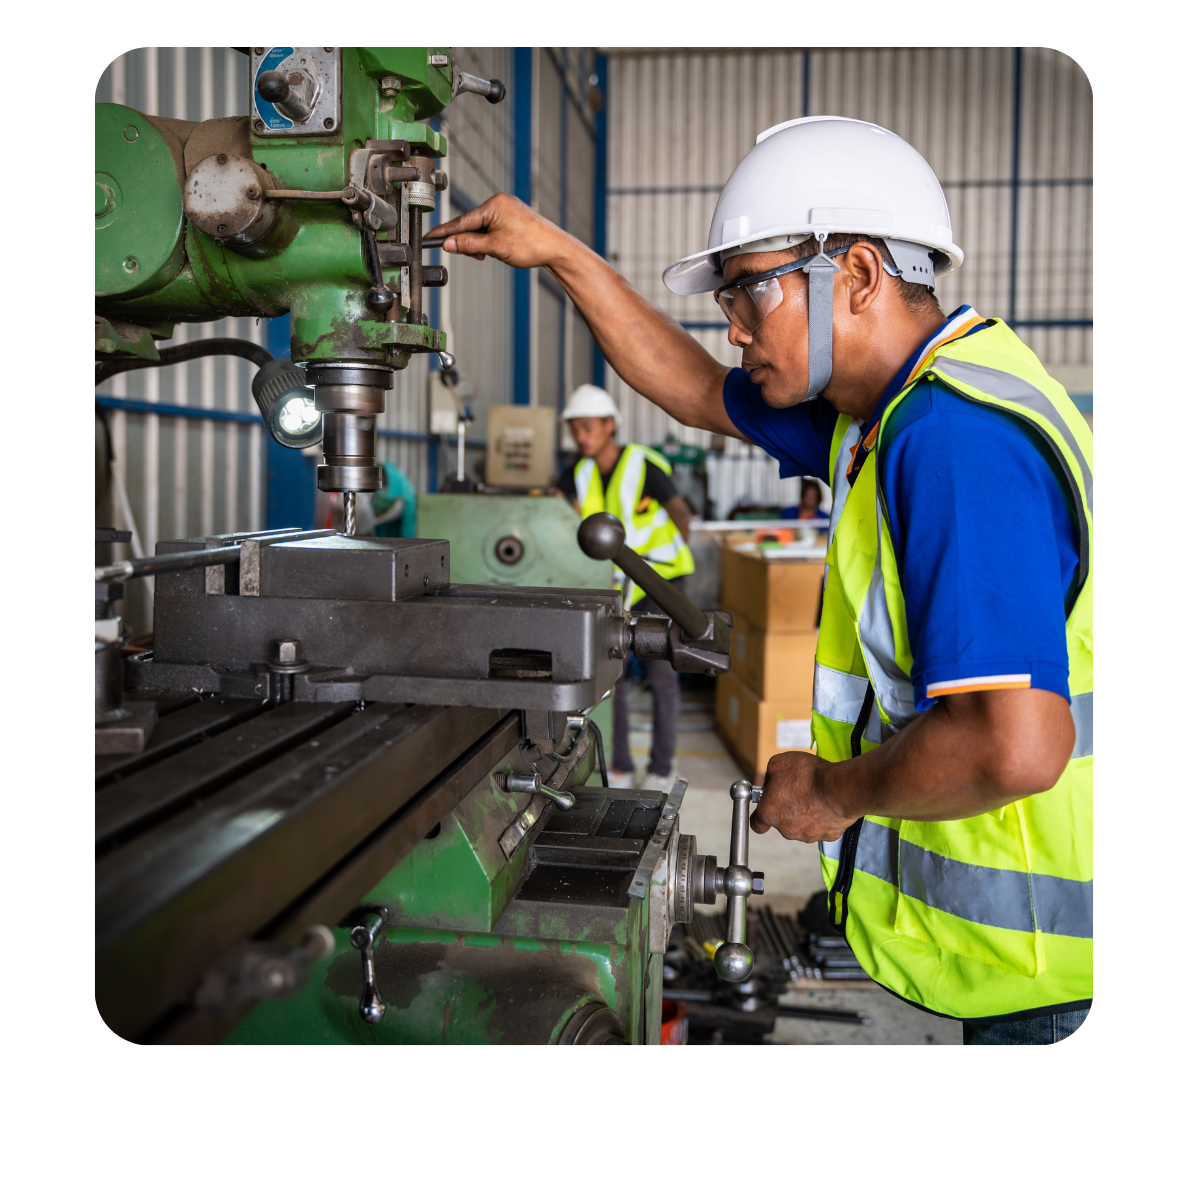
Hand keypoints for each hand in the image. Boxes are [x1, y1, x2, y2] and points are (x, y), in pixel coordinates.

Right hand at [426, 193, 569, 268]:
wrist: (556, 248)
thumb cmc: (530, 245)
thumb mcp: (495, 247)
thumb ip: (469, 245)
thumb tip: (448, 244)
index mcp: (493, 205)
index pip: (462, 221)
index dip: (444, 232)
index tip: (429, 238)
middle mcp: (499, 202)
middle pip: (472, 224)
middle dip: (469, 242)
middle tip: (474, 256)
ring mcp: (507, 209)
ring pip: (482, 228)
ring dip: (481, 243)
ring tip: (493, 254)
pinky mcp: (513, 216)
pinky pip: (493, 227)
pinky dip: (490, 240)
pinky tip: (497, 249)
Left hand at [751, 750, 858, 842]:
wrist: (839, 788)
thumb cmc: (807, 776)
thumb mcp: (778, 763)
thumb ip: (769, 774)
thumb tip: (771, 780)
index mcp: (769, 813)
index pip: (756, 824)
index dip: (759, 816)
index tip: (765, 808)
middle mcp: (786, 829)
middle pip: (781, 822)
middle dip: (786, 808)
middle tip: (796, 791)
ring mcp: (807, 835)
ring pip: (801, 825)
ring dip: (805, 813)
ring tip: (814, 795)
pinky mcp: (827, 836)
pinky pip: (821, 827)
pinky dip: (823, 817)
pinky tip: (827, 803)